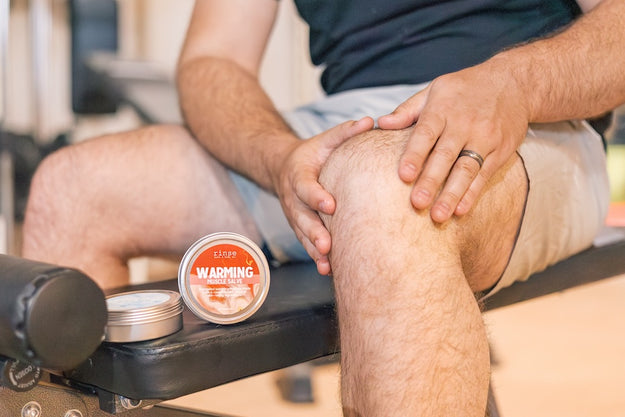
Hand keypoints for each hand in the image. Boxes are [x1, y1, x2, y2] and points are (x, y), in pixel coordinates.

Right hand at [275, 117, 373, 274]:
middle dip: (314, 232)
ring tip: (327, 264)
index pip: (305, 186)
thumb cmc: (313, 154)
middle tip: (327, 245)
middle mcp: (293, 199)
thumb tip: (372, 120)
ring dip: (314, 250)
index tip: (330, 205)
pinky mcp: (300, 228)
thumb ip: (346, 132)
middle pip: (301, 218)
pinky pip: (306, 244)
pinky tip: (328, 271)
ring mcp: (295, 216)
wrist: (284, 168)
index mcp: (298, 174)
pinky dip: (316, 258)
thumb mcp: (326, 139)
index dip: (316, 196)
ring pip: (303, 235)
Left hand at [378, 62, 529, 222]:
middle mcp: (464, 124)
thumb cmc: (465, 89)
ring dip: (451, 194)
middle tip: (417, 203)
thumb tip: (382, 123)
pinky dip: (472, 193)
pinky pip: (484, 175)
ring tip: (438, 216)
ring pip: (466, 169)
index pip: (426, 134)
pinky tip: (460, 210)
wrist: (514, 82)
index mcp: (443, 109)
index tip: (403, 175)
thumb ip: (408, 110)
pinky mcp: (501, 151)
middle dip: (431, 181)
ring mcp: (485, 138)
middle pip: (445, 156)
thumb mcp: (435, 90)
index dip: (415, 155)